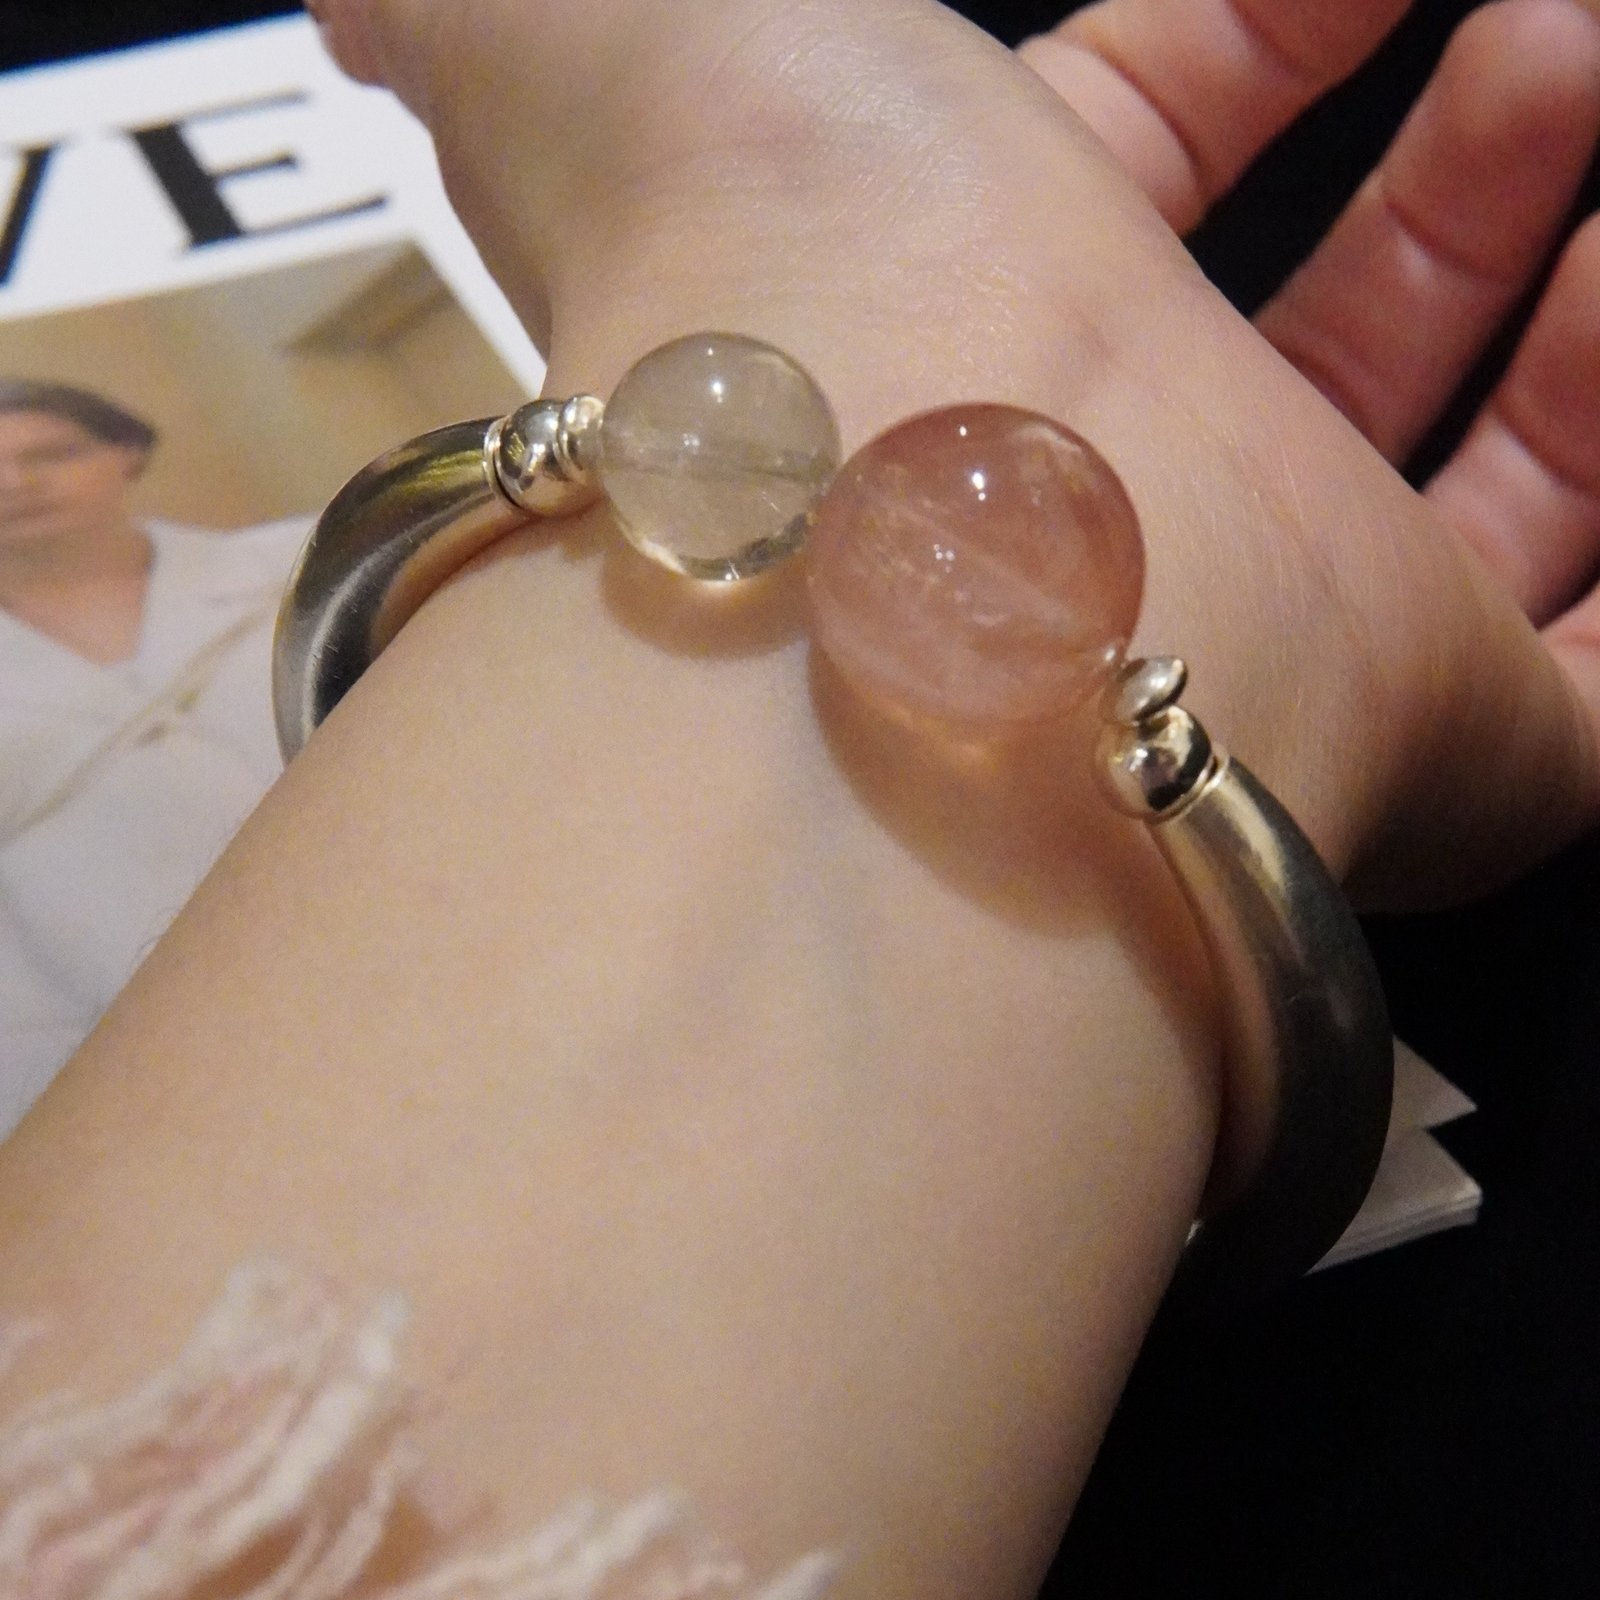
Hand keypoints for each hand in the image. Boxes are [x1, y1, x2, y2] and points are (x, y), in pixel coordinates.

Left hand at [316, 0, 1599, 907]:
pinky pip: (1578, 657)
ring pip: (1474, 481)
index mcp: (964, 313)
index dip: (1251, 34)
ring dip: (1548, 307)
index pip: (1138, 147)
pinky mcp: (1427, 761)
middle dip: (1451, 161)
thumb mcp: (607, 32)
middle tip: (1546, 33)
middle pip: (1324, 319)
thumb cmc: (769, 269)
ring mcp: (1275, 634)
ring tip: (1595, 105)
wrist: (876, 595)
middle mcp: (1112, 482)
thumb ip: (494, 16)